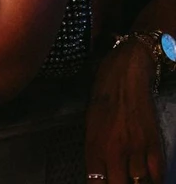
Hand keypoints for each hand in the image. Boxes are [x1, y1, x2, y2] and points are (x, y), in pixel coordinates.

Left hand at [85, 40, 164, 182]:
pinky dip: (154, 179)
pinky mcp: (152, 143)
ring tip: (133, 180)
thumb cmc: (103, 95)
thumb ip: (95, 151)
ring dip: (137, 183)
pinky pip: (156, 173)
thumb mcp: (90, 124)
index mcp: (94, 146)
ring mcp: (135, 149)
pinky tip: (150, 179)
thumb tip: (99, 173)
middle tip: (120, 182)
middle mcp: (114, 152)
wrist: (124, 74)